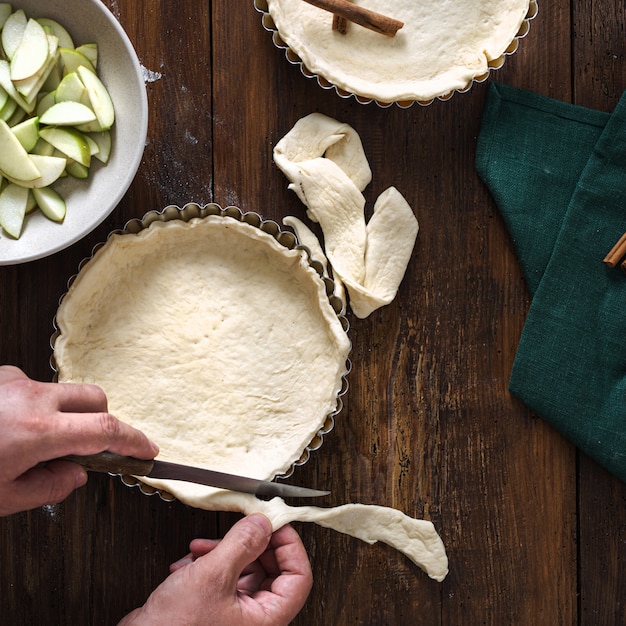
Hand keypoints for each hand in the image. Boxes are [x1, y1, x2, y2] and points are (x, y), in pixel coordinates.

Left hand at [0, 365, 158, 515]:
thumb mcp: (3, 497)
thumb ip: (48, 488)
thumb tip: (75, 475)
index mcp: (36, 430)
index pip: (105, 430)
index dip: (133, 441)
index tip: (146, 450)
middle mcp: (31, 398)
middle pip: (95, 399)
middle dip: (103, 422)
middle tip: (87, 449)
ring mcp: (15, 381)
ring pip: (65, 392)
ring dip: (65, 414)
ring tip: (34, 443)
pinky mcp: (2, 375)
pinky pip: (37, 388)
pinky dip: (36, 407)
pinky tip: (13, 427)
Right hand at [119, 514, 312, 625]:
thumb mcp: (212, 576)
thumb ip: (241, 544)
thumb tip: (263, 523)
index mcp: (266, 620)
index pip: (299, 577)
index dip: (290, 546)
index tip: (276, 523)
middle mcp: (253, 619)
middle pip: (271, 569)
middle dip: (250, 544)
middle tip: (240, 526)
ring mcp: (232, 615)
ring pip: (244, 570)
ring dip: (224, 552)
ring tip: (202, 549)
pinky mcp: (212, 610)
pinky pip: (222, 578)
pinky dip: (207, 564)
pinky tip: (189, 563)